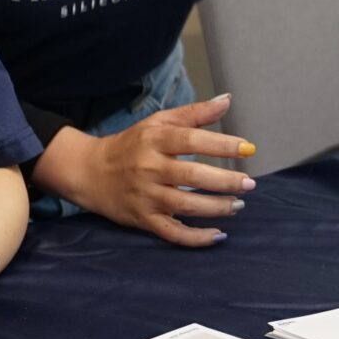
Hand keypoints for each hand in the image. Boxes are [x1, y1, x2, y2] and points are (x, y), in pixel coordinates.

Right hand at [39, 96, 255, 247]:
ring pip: (185, 206)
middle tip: (249, 183)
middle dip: (225, 181)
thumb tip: (227, 100)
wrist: (89, 172)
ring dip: (216, 208)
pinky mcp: (142, 219)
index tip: (248, 149)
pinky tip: (218, 235)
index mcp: (154, 139)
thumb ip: (193, 113)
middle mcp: (149, 167)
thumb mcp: (157, 122)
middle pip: (192, 176)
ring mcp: (145, 196)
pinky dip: (196, 238)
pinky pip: (172, 232)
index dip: (222, 145)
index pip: (191, 140)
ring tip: (238, 205)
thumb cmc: (131, 144)